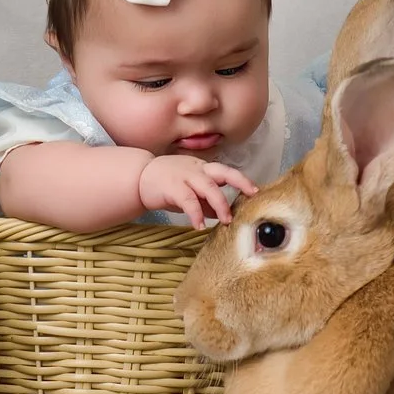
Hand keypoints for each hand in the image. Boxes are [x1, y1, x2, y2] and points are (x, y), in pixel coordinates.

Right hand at [138, 154, 259, 228]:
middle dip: (240, 183)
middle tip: (251, 198)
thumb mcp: (189, 190)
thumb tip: (223, 214)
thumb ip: (206, 200)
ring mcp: (184, 176)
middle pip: (223, 173)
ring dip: (220, 204)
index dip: (242, 180)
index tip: (256, 191)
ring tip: (226, 221)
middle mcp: (197, 169)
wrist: (138, 177)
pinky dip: (196, 214)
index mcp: (203, 168)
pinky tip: (199, 226)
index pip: (227, 171)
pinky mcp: (172, 187)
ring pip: (208, 187)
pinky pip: (188, 201)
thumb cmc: (166, 184)